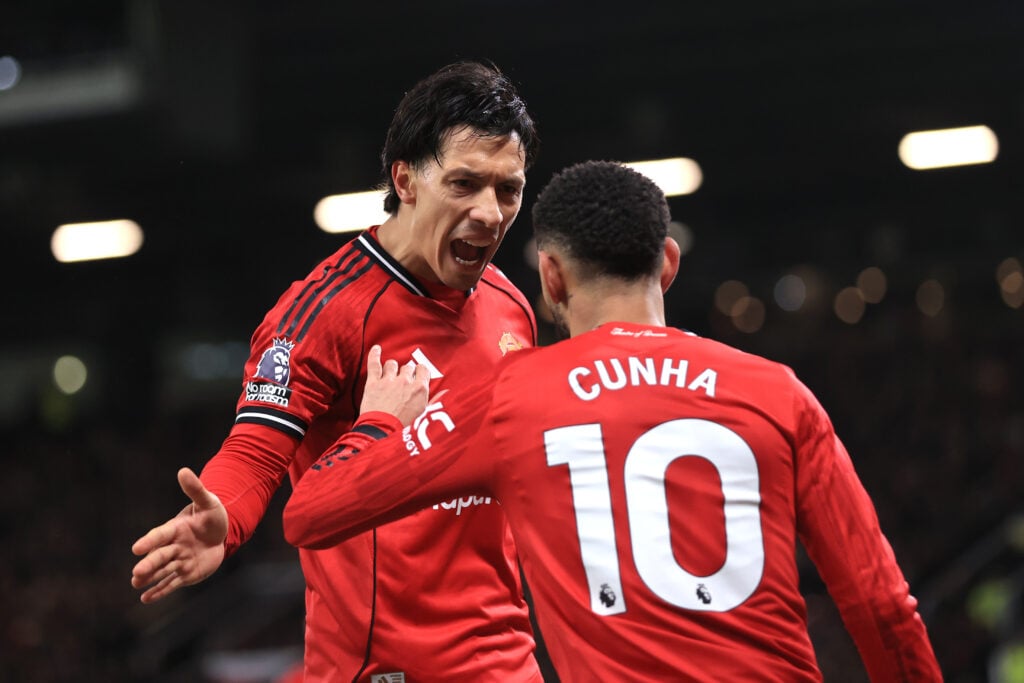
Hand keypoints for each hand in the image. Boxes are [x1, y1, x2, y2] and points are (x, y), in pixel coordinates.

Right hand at [130, 467, 227, 602]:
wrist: (220, 534)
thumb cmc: (212, 516)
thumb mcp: (208, 502)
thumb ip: (195, 489)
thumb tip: (183, 470)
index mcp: (175, 529)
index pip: (160, 535)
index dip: (150, 541)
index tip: (137, 548)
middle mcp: (173, 546)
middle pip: (159, 556)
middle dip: (148, 565)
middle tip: (136, 574)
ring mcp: (179, 561)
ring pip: (163, 571)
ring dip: (150, 578)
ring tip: (136, 584)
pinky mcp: (186, 574)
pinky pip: (172, 583)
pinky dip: (160, 591)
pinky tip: (146, 599)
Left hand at [359, 344, 430, 425]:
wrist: (383, 433)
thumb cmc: (404, 428)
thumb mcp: (424, 415)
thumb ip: (435, 400)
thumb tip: (447, 393)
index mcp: (419, 389)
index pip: (423, 370)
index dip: (419, 372)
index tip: (417, 375)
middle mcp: (405, 382)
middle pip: (407, 367)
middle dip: (405, 373)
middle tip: (402, 382)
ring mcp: (388, 381)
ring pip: (392, 364)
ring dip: (392, 368)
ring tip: (390, 375)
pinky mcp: (373, 383)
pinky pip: (374, 363)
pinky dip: (374, 354)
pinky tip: (376, 349)